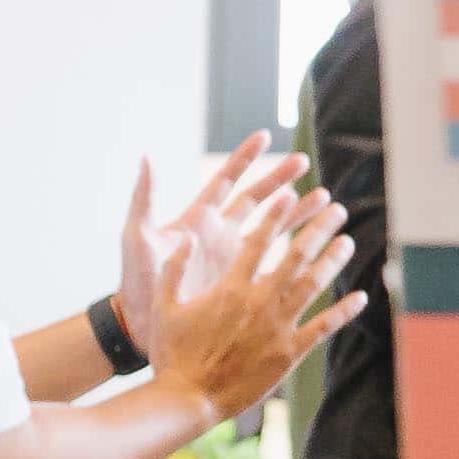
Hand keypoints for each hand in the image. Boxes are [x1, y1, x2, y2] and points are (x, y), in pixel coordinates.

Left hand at [115, 135, 300, 362]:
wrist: (140, 323)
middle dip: (280, 179)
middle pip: (256, 198)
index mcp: (198, 219)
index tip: (264, 135)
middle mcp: (219, 234)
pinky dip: (293, 253)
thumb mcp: (137, 236)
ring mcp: (232, 257)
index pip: (226, 180)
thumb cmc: (134, 278)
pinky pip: (272, 262)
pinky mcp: (240, 281)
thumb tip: (147, 157)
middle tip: (304, 161)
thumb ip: (145, 198)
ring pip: (271, 228)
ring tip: (324, 199)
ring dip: (295, 212)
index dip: (244, 158)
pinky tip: (317, 247)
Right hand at [144, 178, 363, 417]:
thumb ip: (174, 270)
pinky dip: (343, 311)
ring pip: (313, 286)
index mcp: (230, 288)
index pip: (259, 242)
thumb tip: (185, 238)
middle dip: (318, 229)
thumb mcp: (163, 307)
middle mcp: (259, 302)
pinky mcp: (290, 354)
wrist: (189, 399)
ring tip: (347, 241)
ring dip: (333, 261)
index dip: (276, 216)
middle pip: (296, 256)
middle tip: (336, 210)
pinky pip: (323, 327)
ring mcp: (278, 327)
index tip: (291, 194)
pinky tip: (360, 297)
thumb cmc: (172, 354)